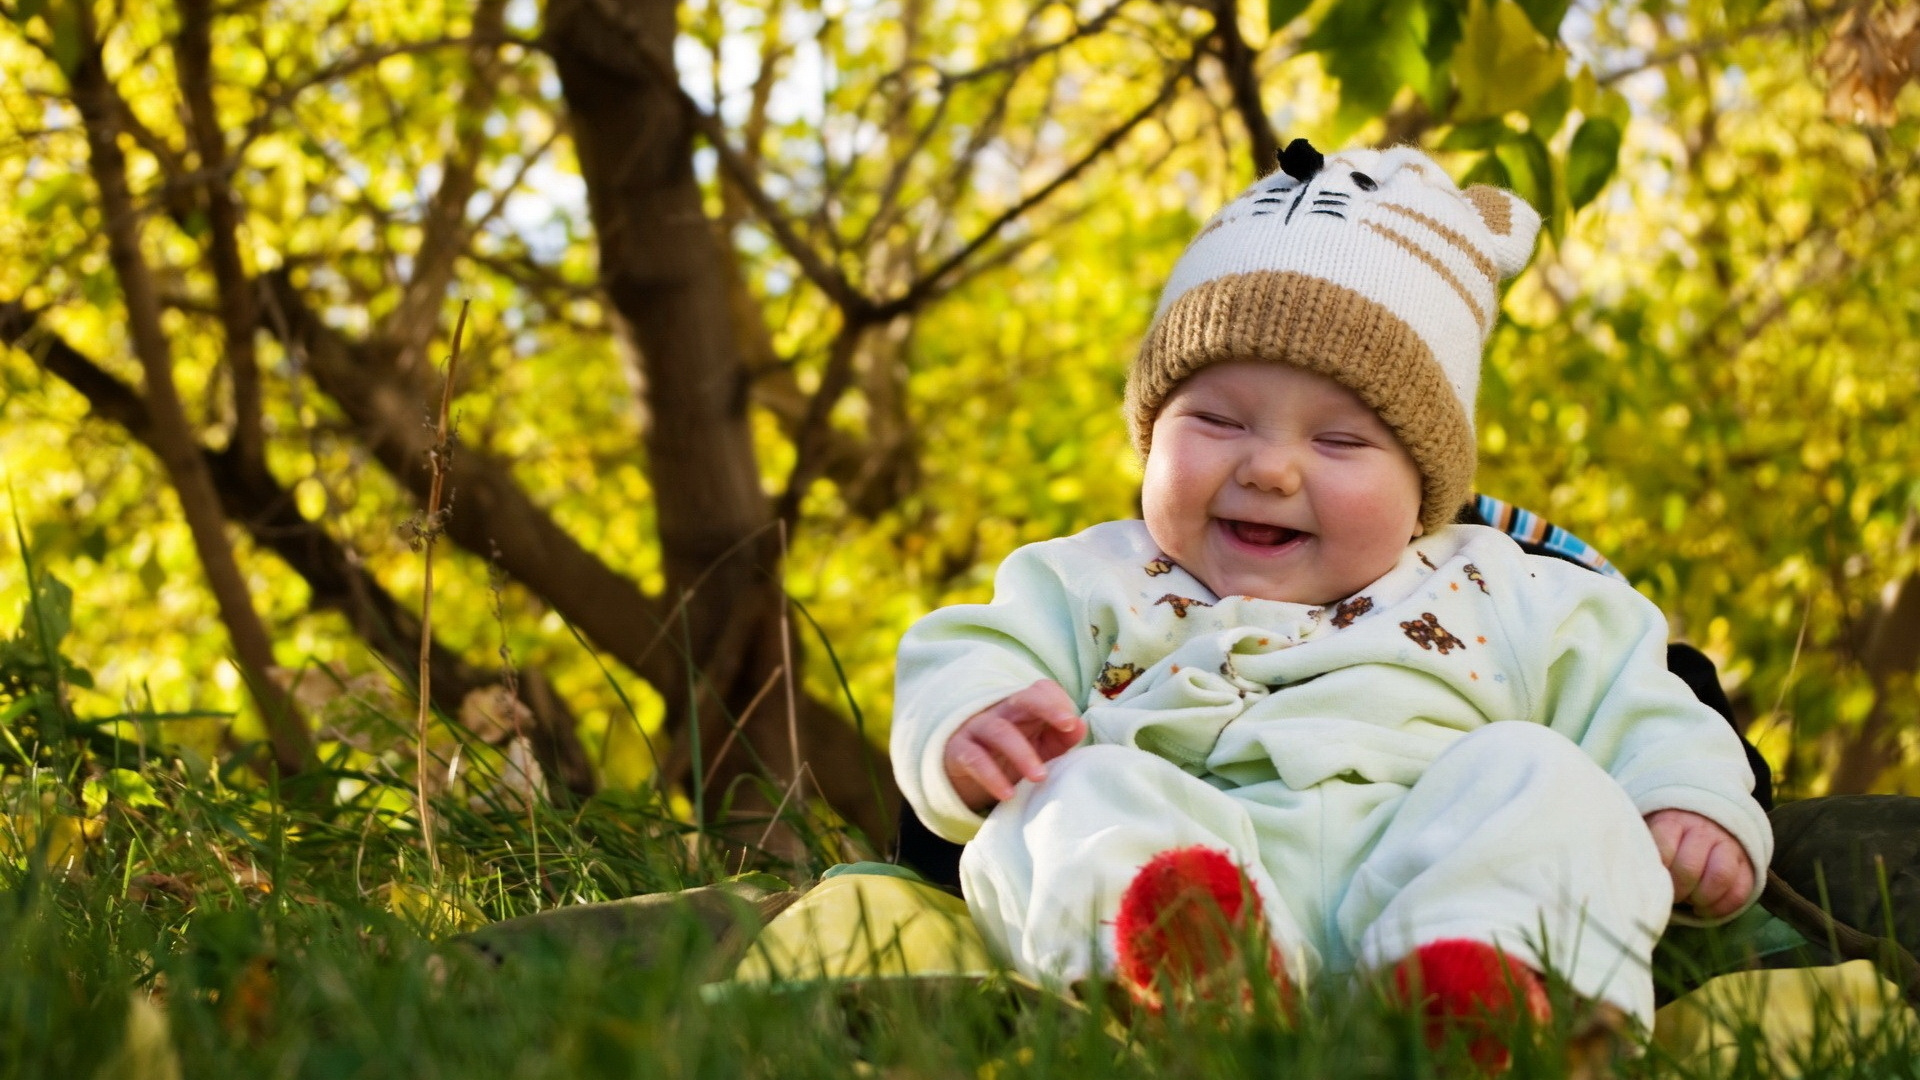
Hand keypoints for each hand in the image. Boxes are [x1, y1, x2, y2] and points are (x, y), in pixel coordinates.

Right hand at [943, 680, 1086, 811]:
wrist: (965, 776)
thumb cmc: (1010, 758)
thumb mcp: (1041, 748)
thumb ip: (1062, 737)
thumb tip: (1080, 726)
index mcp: (1024, 708)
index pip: (1041, 691)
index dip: (1058, 701)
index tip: (1073, 723)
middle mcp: (1000, 712)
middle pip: (1022, 698)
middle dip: (1046, 707)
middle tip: (1068, 725)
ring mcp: (977, 728)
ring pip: (999, 731)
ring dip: (1022, 753)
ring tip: (1041, 777)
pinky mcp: (958, 750)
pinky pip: (974, 759)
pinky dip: (992, 777)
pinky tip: (1008, 795)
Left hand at [1645, 809, 1754, 919]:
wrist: (1704, 815)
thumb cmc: (1665, 833)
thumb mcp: (1649, 830)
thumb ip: (1641, 850)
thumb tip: (1627, 881)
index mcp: (1672, 821)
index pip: (1663, 849)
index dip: (1658, 872)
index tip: (1652, 882)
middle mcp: (1702, 830)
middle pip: (1689, 868)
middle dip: (1677, 891)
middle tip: (1672, 896)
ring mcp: (1727, 844)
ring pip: (1719, 877)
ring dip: (1702, 899)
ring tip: (1691, 903)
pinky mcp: (1747, 862)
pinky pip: (1741, 890)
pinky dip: (1723, 907)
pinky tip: (1706, 909)